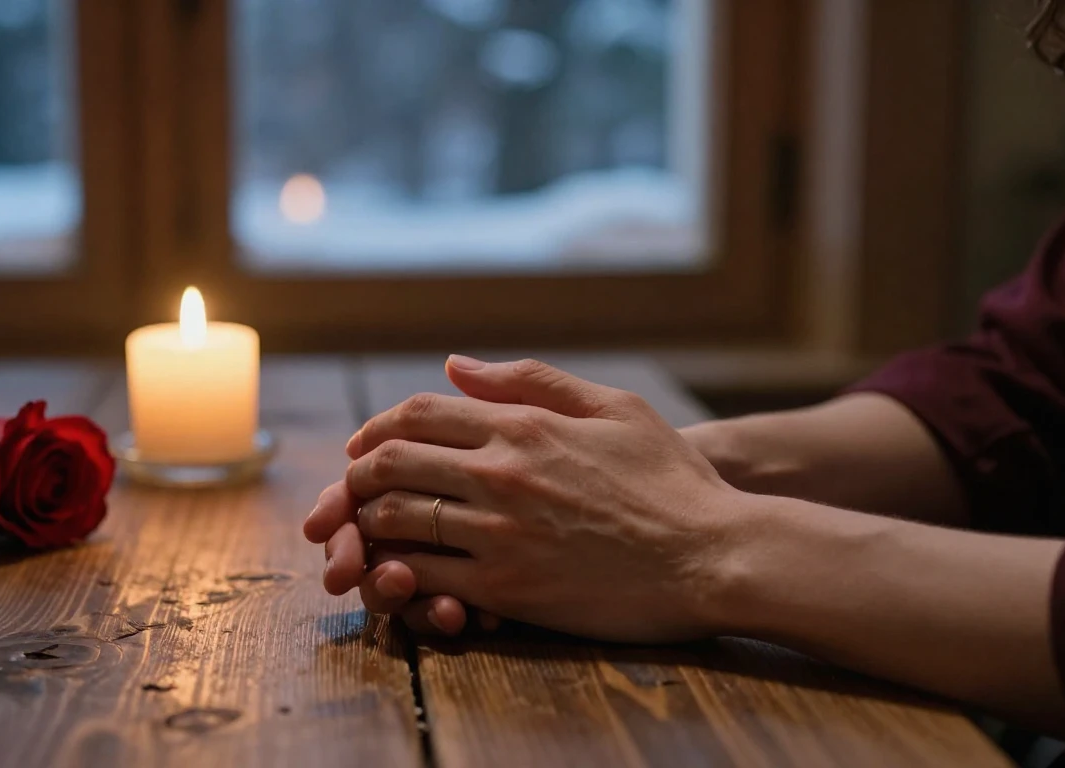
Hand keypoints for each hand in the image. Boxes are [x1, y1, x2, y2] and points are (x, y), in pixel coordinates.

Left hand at [307, 357, 741, 642]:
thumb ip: (531, 380)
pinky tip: (399, 576)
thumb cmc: (673, 481)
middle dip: (356, 478)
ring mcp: (501, 532)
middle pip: (391, 464)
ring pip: (396, 522)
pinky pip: (425, 578)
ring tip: (364, 536)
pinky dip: (399, 576)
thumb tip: (455, 365)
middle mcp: (503, 472)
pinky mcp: (507, 589)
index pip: (417, 414)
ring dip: (367, 528)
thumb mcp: (615, 407)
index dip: (375, 429)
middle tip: (348, 493)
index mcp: (525, 424)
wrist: (716, 557)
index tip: (363, 449)